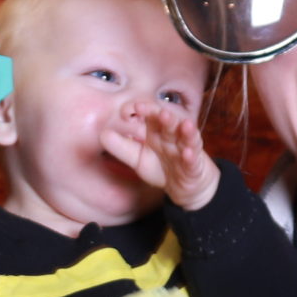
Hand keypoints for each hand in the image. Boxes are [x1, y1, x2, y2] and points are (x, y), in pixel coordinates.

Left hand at [101, 102, 219, 210]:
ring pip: (185, 136)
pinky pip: (193, 160)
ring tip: (178, 122)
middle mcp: (172, 136)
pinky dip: (190, 156)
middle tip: (151, 109)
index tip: (129, 110)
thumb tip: (102, 133)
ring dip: (182, 129)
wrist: (186, 186)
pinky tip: (187, 152)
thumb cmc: (161, 168)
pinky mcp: (194, 166)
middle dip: (161, 115)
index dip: (142, 109)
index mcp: (157, 131)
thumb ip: (120, 147)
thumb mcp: (137, 159)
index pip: (150, 115)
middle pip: (168, 122)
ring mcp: (185, 149)